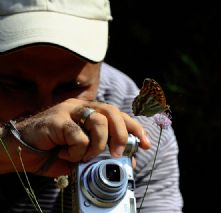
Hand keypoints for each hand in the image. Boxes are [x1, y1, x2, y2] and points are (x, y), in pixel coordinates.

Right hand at [11, 98, 150, 176]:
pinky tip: (66, 154)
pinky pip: (78, 135)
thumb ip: (103, 153)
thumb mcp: (84, 154)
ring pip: (99, 121)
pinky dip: (77, 150)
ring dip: (97, 145)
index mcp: (90, 113)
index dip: (135, 128)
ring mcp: (68, 111)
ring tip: (84, 155)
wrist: (21, 151)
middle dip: (121, 135)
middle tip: (117, 153)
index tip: (146, 144)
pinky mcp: (56, 119)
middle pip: (113, 112)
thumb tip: (129, 159)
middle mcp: (81, 107)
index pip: (119, 115)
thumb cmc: (53, 152)